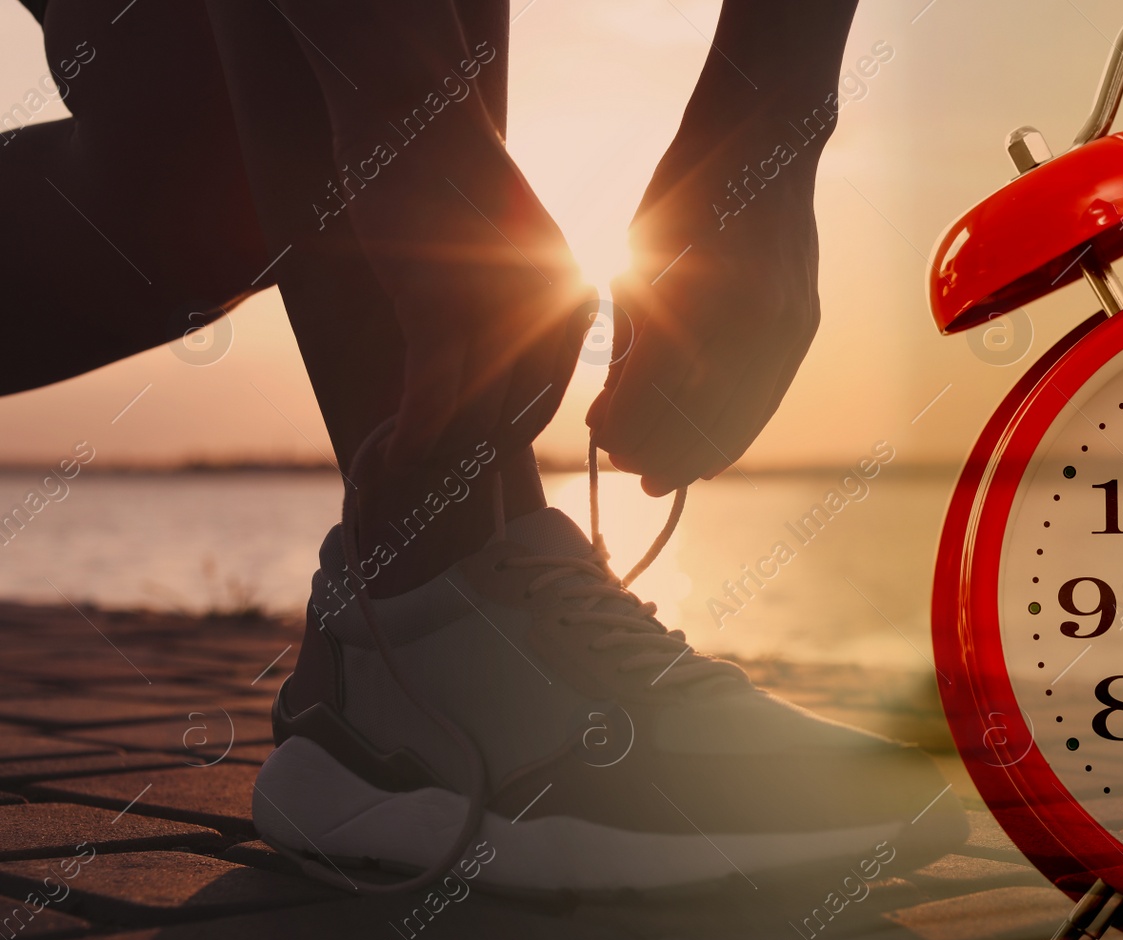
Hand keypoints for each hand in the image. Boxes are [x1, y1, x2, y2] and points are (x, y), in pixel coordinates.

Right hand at [339, 127, 592, 465]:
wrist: (418, 119)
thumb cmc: (453, 178)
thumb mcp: (507, 248)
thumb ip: (514, 307)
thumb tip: (491, 362)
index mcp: (569, 300)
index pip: (547, 391)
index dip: (511, 434)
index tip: (481, 459)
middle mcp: (546, 313)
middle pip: (516, 413)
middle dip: (478, 455)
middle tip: (446, 483)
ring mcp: (496, 315)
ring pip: (473, 413)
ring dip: (441, 455)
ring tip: (413, 475)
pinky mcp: (441, 310)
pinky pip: (433, 395)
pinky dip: (415, 434)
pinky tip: (397, 457)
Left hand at [587, 113, 823, 496]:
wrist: (762, 145)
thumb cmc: (682, 196)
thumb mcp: (635, 263)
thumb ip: (627, 345)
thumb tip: (609, 418)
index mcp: (692, 296)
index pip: (651, 396)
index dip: (624, 430)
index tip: (602, 439)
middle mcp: (747, 321)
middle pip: (696, 422)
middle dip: (656, 453)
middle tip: (628, 467)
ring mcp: (784, 327)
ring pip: (738, 421)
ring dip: (696, 457)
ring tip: (664, 474)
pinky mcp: (802, 328)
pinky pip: (768, 400)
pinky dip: (737, 434)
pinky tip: (710, 457)